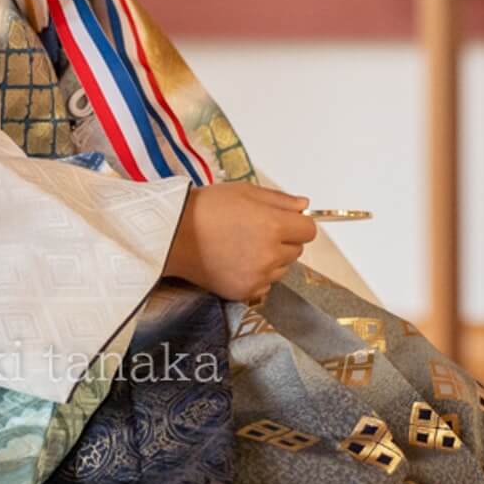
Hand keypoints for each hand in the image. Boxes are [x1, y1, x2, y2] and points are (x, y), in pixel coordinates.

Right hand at [162, 182, 316, 303]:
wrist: (174, 234)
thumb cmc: (207, 208)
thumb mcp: (245, 191)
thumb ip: (280, 199)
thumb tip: (304, 205)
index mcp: (274, 225)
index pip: (309, 230)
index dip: (298, 224)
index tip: (285, 221)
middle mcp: (270, 254)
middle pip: (296, 250)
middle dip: (284, 240)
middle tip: (256, 230)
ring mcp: (258, 276)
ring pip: (282, 269)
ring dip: (272, 259)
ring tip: (243, 246)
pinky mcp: (245, 292)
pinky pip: (265, 285)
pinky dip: (257, 275)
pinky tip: (236, 262)